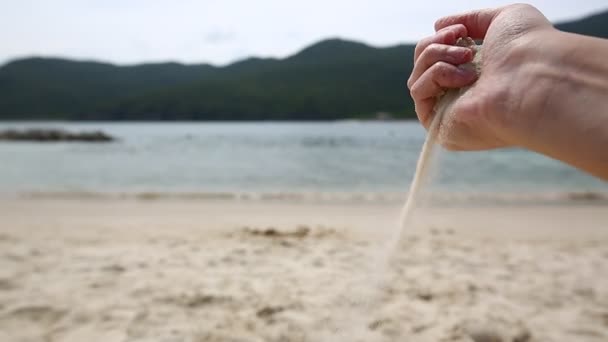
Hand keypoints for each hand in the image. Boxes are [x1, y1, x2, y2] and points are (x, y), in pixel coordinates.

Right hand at [407, 4, 554, 150]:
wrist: (534, 78)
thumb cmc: (527, 48)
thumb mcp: (501, 18)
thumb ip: (470, 19)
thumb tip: (438, 26)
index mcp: (477, 74)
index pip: (440, 55)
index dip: (442, 38)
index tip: (461, 30)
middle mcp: (462, 95)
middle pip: (422, 62)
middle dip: (435, 44)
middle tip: (460, 39)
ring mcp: (449, 111)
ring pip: (417, 75)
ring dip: (437, 56)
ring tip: (467, 59)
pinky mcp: (438, 126)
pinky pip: (418, 91)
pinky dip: (436, 76)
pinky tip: (464, 78)